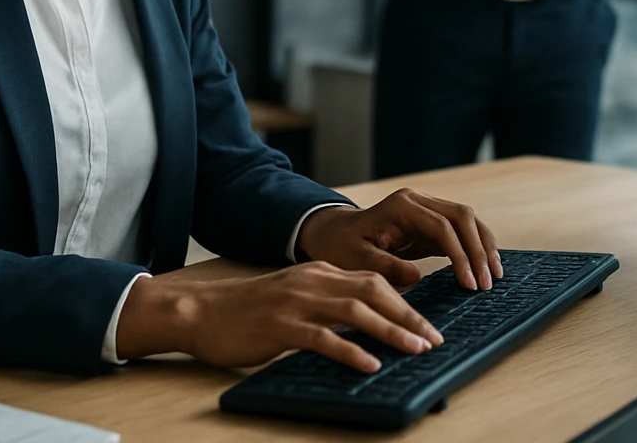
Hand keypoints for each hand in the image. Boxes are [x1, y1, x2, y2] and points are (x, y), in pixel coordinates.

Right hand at [115, 263, 445, 372]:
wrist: (201, 311)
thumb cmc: (249, 311)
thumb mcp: (295, 295)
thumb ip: (327, 303)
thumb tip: (366, 324)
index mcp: (320, 272)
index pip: (375, 280)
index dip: (406, 301)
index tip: (428, 322)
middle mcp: (313, 281)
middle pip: (374, 291)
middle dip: (409, 315)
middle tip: (434, 338)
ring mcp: (297, 302)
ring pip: (356, 311)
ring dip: (391, 331)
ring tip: (415, 349)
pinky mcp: (281, 326)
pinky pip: (323, 337)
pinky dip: (350, 350)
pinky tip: (369, 364)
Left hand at [297, 188, 502, 291]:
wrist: (333, 235)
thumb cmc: (340, 247)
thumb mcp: (355, 260)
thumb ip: (385, 267)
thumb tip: (418, 276)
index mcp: (400, 205)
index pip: (441, 225)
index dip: (459, 254)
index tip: (468, 283)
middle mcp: (418, 200)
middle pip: (461, 216)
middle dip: (478, 249)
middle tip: (487, 283)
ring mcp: (427, 209)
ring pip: (468, 220)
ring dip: (484, 246)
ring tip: (494, 277)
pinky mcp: (432, 223)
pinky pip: (462, 231)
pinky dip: (476, 247)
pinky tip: (485, 268)